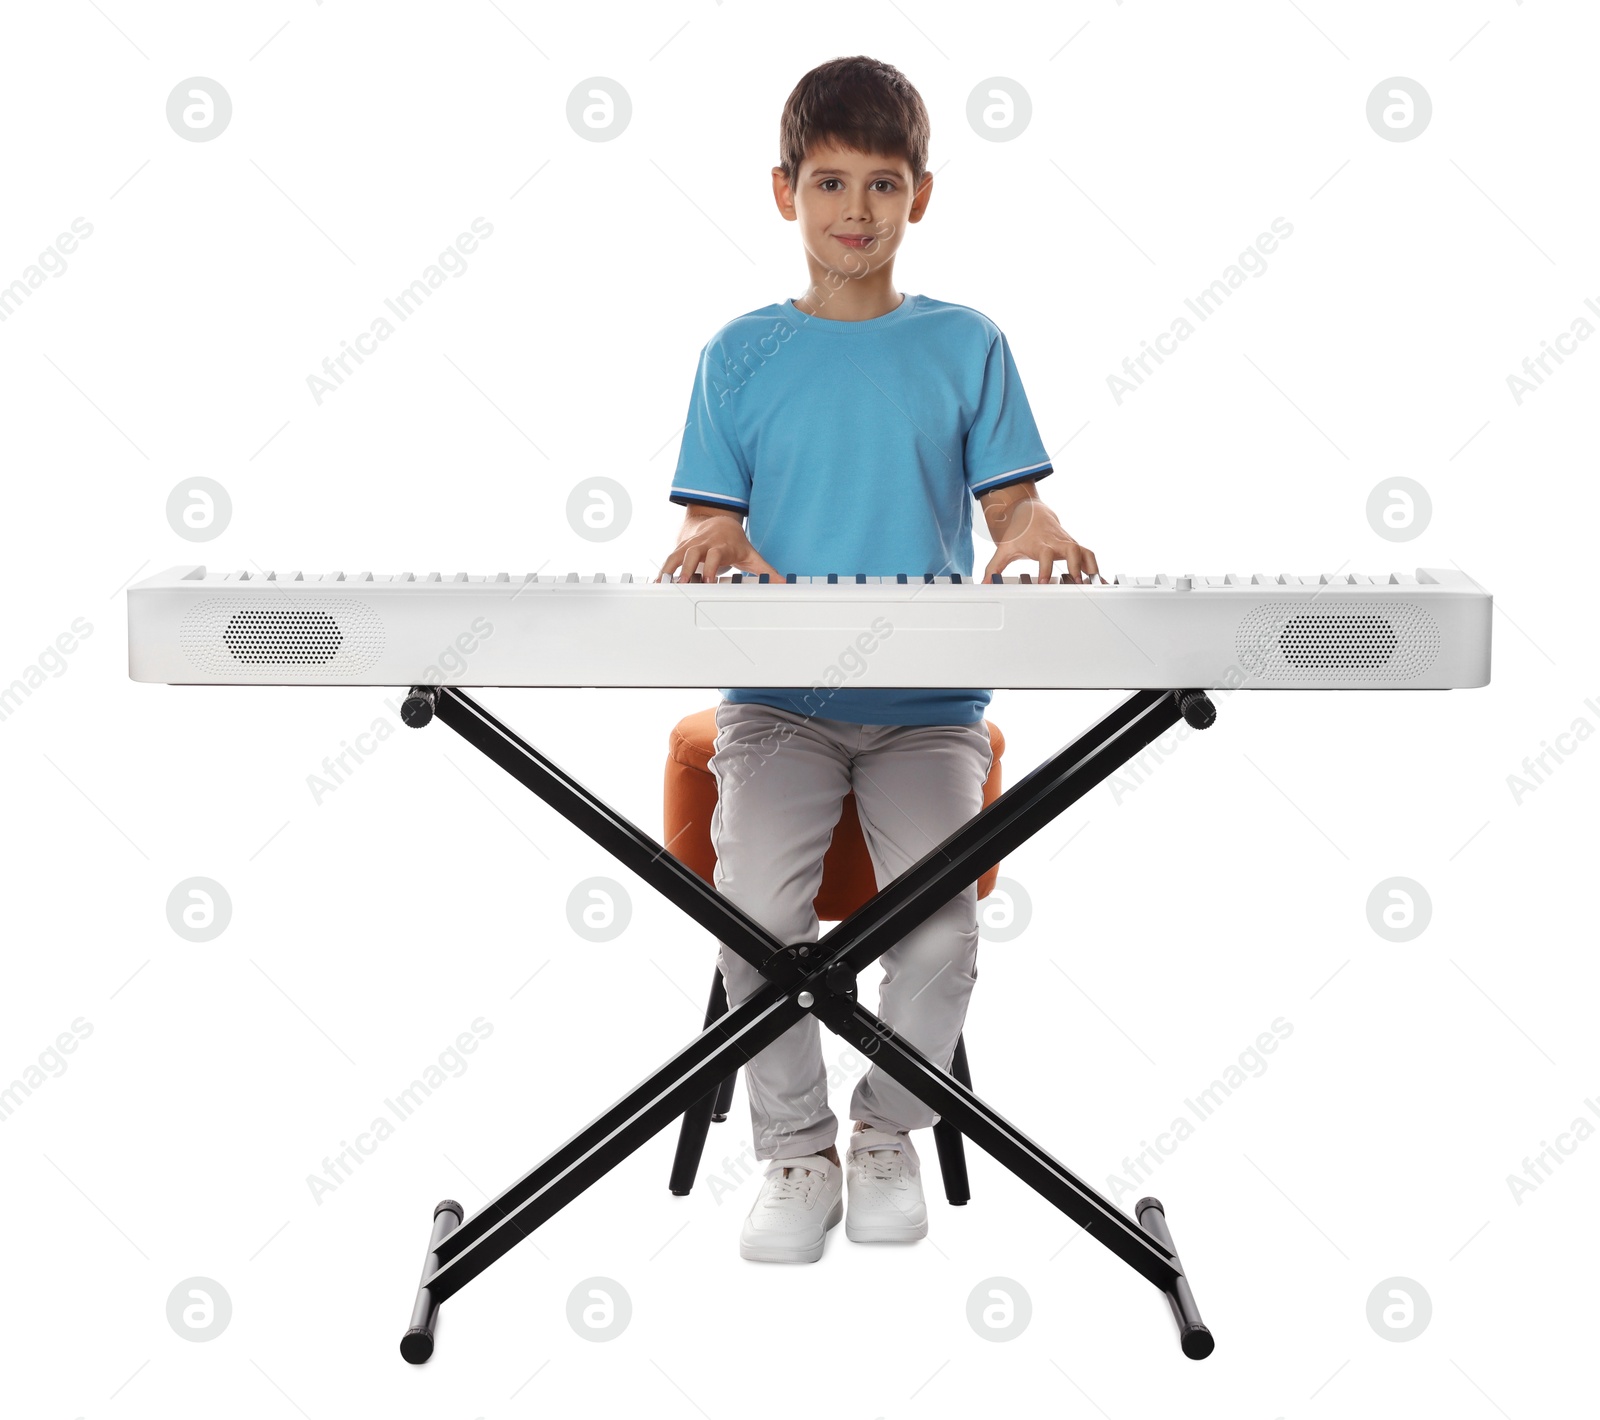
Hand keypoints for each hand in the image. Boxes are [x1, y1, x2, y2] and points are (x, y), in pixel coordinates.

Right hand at [656, 511, 783, 582]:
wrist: (718, 522)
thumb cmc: (734, 542)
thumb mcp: (751, 555)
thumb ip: (766, 571)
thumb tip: (783, 583)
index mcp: (721, 546)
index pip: (714, 554)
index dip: (710, 566)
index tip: (707, 581)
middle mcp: (704, 544)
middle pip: (692, 553)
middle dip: (686, 568)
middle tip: (682, 584)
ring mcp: (690, 545)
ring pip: (677, 554)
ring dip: (669, 570)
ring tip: (663, 585)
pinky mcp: (680, 549)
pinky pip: (670, 558)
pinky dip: (663, 571)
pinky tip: (657, 584)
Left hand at [980, 499, 1098, 583]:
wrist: (1030, 512)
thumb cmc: (1018, 532)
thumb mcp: (1004, 548)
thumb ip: (993, 568)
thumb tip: (984, 583)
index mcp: (1039, 543)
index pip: (1045, 554)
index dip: (1045, 568)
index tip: (1044, 582)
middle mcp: (1056, 542)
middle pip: (1071, 549)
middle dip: (1076, 565)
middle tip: (1077, 582)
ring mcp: (1067, 543)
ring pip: (1085, 551)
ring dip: (1091, 567)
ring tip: (1094, 585)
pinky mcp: (1075, 546)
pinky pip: (1089, 555)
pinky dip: (1095, 567)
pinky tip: (1100, 581)